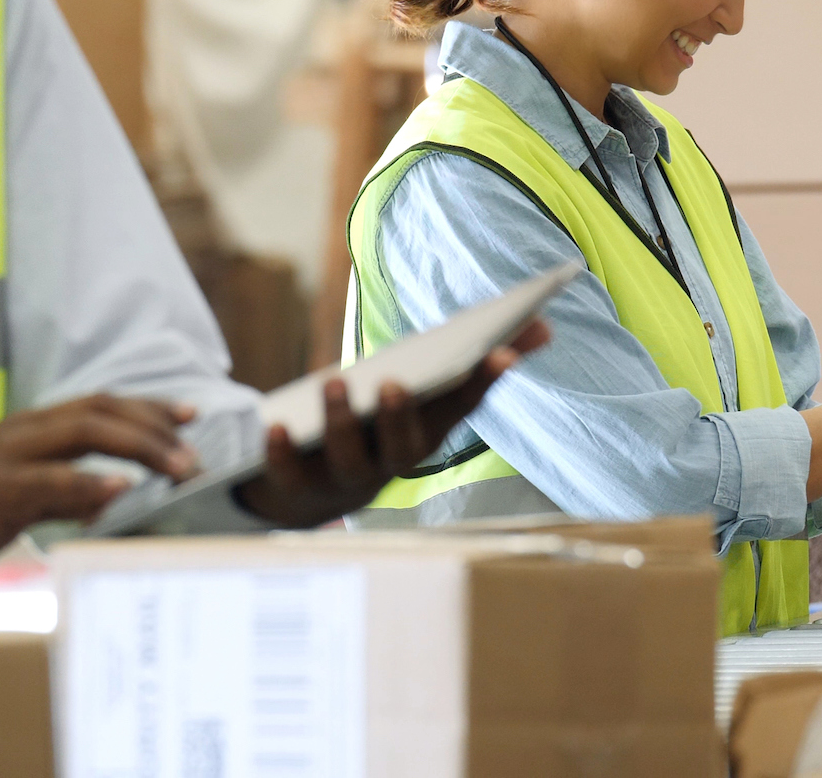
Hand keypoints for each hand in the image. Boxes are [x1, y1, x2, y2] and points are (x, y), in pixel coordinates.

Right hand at [0, 395, 200, 581]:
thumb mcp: (19, 503)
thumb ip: (63, 495)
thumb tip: (107, 497)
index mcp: (29, 430)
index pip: (99, 405)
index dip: (147, 408)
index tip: (190, 417)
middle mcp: (23, 431)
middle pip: (102, 410)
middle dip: (156, 427)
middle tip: (196, 453)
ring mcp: (7, 456)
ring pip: (85, 432)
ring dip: (140, 447)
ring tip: (179, 467)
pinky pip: (50, 479)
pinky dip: (89, 481)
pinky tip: (120, 487)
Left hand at [233, 319, 550, 526]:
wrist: (304, 494)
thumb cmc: (375, 428)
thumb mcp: (418, 394)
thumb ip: (475, 364)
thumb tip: (545, 326)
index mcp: (422, 438)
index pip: (457, 411)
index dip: (481, 384)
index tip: (500, 353)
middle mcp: (389, 466)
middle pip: (403, 449)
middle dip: (402, 415)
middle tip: (396, 382)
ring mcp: (343, 482)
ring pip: (348, 459)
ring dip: (344, 422)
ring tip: (334, 381)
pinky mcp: (295, 490)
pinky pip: (289, 474)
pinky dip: (282, 452)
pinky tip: (276, 426)